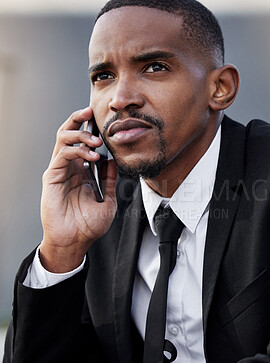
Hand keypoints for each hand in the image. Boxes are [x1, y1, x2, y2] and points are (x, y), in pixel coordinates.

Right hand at [40, 107, 116, 272]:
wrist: (76, 241)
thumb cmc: (89, 224)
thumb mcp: (109, 200)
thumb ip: (110, 180)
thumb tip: (114, 162)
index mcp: (82, 171)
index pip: (83, 142)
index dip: (90, 128)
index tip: (102, 118)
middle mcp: (70, 167)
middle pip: (70, 133)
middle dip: (80, 119)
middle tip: (91, 111)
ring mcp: (60, 170)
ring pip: (63, 139)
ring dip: (80, 133)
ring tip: (96, 140)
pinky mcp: (52, 177)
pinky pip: (62, 154)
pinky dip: (77, 150)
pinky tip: (92, 155)